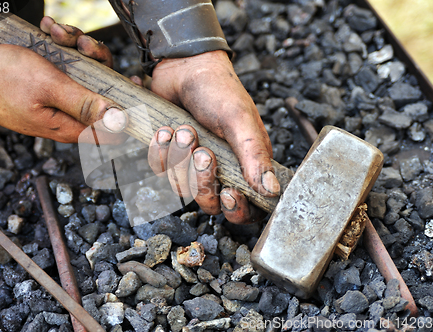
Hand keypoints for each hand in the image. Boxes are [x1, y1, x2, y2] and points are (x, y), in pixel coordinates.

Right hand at [0, 17, 126, 143]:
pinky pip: (64, 63)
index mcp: (67, 125)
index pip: (111, 129)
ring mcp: (54, 96)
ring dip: (75, 48)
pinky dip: (59, 45)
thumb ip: (85, 104)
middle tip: (82, 45)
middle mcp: (64, 113)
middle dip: (96, 63)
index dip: (126, 109)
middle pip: (100, 92)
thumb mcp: (48, 87)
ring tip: (57, 32)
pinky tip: (48, 32)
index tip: (132, 82)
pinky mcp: (45, 81)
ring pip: (83, 72)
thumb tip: (118, 121)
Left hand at [147, 51, 277, 223]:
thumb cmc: (218, 90)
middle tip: (202, 151)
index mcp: (245, 164)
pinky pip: (161, 170)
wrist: (183, 66)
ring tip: (184, 130)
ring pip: (182, 188)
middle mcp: (220, 168)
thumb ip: (255, 157)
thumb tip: (272, 190)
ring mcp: (192, 164)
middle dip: (202, 180)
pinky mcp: (170, 155)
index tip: (229, 193)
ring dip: (179, 160)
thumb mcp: (240, 121)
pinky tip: (166, 129)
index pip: (244, 207)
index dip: (236, 210)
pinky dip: (160, 151)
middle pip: (210, 203)